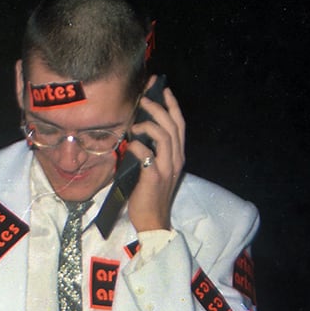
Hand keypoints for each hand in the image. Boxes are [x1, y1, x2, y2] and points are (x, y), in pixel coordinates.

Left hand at [125, 80, 185, 231]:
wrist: (153, 221)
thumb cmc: (149, 195)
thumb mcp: (155, 169)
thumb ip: (152, 151)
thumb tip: (137, 133)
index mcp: (177, 156)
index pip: (179, 124)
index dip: (172, 105)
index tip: (163, 89)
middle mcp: (176, 159)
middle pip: (172, 125)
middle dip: (158, 107)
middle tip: (144, 98)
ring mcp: (167, 167)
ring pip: (164, 135)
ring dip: (148, 125)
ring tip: (134, 124)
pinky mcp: (155, 177)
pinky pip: (147, 154)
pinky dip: (137, 146)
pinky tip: (129, 145)